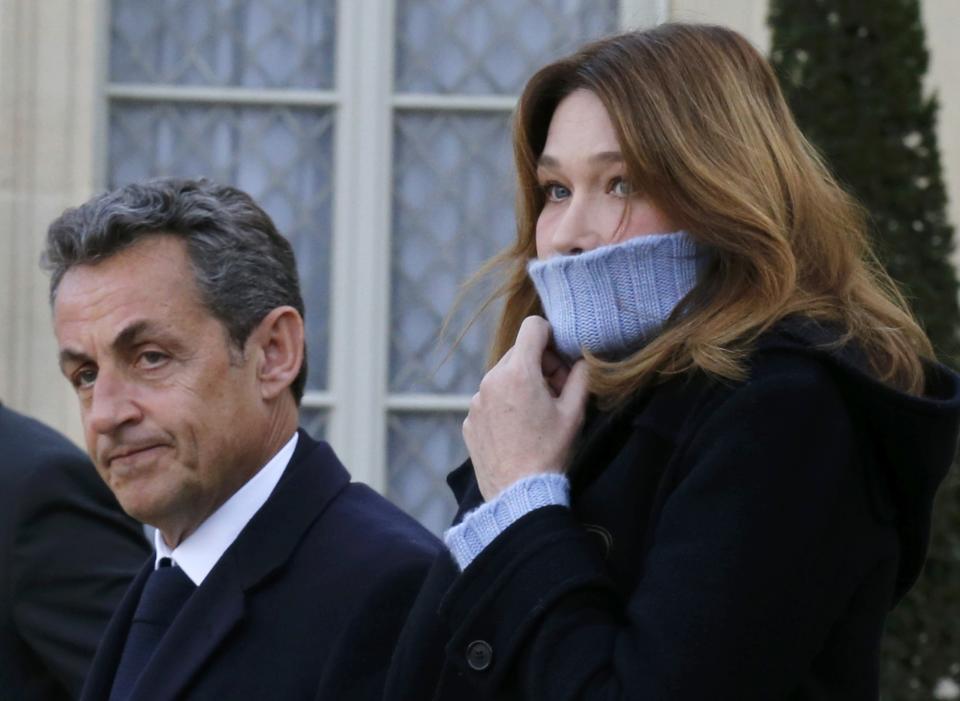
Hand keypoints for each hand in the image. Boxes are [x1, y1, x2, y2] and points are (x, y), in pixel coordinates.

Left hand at [463, 316, 589, 500]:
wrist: (518, 494)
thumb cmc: (549, 453)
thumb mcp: (574, 413)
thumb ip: (581, 377)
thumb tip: (582, 360)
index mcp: (518, 372)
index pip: (533, 327)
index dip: (551, 337)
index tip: (559, 360)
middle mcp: (491, 380)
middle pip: (518, 352)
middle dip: (539, 366)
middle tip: (555, 393)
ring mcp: (476, 401)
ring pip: (503, 376)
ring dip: (521, 385)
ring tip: (536, 415)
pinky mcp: (469, 420)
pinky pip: (489, 400)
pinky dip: (504, 406)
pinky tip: (518, 430)